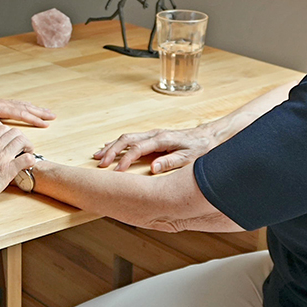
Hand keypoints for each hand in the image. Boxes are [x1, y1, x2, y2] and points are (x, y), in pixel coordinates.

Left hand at [0, 95, 54, 127]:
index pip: (19, 113)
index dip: (32, 119)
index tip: (44, 123)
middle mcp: (3, 103)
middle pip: (25, 107)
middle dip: (40, 112)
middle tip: (53, 116)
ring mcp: (3, 102)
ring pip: (24, 105)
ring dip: (36, 109)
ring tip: (48, 113)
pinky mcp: (2, 104)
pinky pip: (19, 104)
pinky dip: (29, 107)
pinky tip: (33, 109)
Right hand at [0, 121, 35, 211]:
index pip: (4, 128)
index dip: (12, 136)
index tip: (13, 146)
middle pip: (16, 132)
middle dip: (23, 140)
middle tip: (23, 152)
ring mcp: (1, 158)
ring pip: (22, 141)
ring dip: (28, 149)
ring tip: (26, 158)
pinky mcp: (8, 170)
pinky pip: (26, 158)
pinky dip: (31, 161)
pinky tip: (27, 167)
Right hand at [93, 124, 218, 173]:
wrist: (209, 136)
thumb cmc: (200, 148)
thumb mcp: (189, 158)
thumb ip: (170, 162)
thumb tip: (152, 169)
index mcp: (161, 139)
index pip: (137, 149)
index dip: (125, 160)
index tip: (116, 171)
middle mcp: (154, 134)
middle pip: (126, 140)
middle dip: (111, 151)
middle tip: (100, 163)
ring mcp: (153, 134)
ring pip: (127, 138)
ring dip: (111, 146)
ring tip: (98, 156)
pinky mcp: (153, 137)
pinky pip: (132, 139)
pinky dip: (118, 144)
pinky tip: (110, 148)